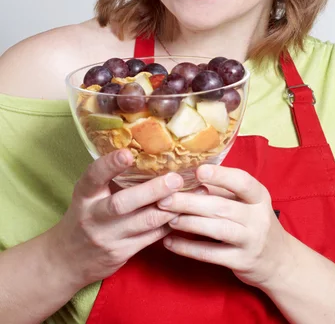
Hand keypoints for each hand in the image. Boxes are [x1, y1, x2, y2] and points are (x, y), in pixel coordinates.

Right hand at [48, 149, 182, 288]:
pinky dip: (170, 223)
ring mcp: (109, 237)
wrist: (68, 260)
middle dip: (152, 190)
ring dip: (170, 207)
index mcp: (85, 195)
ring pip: (144, 222)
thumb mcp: (89, 194)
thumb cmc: (85, 215)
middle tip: (176, 178)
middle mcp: (94, 216)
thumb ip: (109, 177)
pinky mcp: (123, 252)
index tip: (127, 153)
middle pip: (123, 203)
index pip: (94, 177)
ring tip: (193, 193)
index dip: (110, 165)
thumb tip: (144, 147)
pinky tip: (186, 211)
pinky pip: (152, 237)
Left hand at [158, 164, 288, 288]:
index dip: (220, 176)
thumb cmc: (254, 223)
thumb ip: (222, 191)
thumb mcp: (246, 203)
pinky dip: (188, 248)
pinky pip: (211, 254)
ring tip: (167, 218)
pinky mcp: (242, 262)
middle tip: (165, 198)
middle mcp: (258, 217)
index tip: (198, 171)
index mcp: (259, 196)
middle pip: (221, 206)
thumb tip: (188, 178)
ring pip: (217, 229)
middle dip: (190, 202)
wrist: (279, 261)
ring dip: (189, 223)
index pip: (242, 181)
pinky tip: (170, 242)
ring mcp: (251, 241)